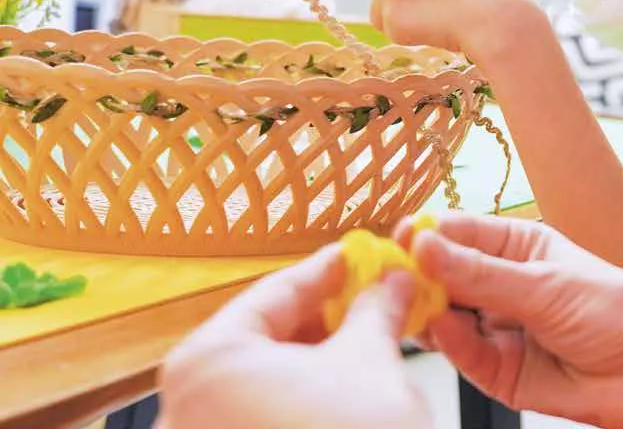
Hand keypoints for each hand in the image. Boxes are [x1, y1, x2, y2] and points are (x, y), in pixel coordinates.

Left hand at [156, 247, 429, 428]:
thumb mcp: (370, 361)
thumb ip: (376, 312)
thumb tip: (390, 285)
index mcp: (207, 361)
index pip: (275, 293)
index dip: (327, 271)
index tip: (357, 257)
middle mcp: (184, 406)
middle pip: (262, 340)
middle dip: (323, 319)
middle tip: (369, 298)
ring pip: (261, 383)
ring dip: (314, 361)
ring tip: (365, 343)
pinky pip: (261, 416)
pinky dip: (300, 400)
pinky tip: (343, 389)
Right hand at [397, 214, 622, 427]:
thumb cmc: (618, 313)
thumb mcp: (546, 284)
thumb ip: (480, 273)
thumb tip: (424, 246)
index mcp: (519, 247)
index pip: (461, 233)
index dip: (429, 233)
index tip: (403, 235)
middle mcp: (503, 286)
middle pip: (444, 275)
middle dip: (419, 274)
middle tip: (394, 273)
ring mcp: (498, 328)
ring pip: (445, 316)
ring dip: (427, 310)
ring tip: (411, 301)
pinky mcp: (498, 371)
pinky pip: (462, 354)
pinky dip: (449, 342)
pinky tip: (441, 329)